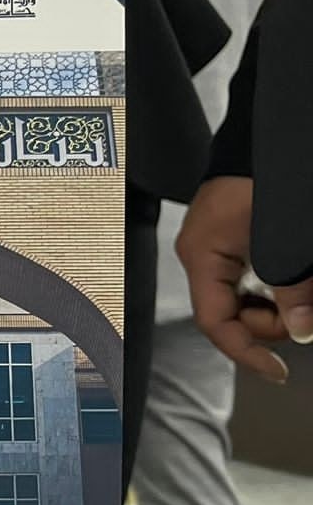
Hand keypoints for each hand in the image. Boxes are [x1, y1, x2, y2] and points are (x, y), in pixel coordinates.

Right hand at [177, 176, 294, 382]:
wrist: (266, 134)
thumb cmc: (267, 172)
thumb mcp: (285, 238)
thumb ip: (292, 286)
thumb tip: (301, 330)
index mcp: (202, 255)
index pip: (215, 322)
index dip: (245, 351)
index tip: (277, 370)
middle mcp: (203, 255)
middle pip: (234, 314)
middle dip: (274, 320)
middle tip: (309, 311)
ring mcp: (216, 247)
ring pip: (247, 297)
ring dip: (281, 301)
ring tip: (305, 286)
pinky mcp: (232, 239)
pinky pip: (252, 277)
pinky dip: (278, 283)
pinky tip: (295, 275)